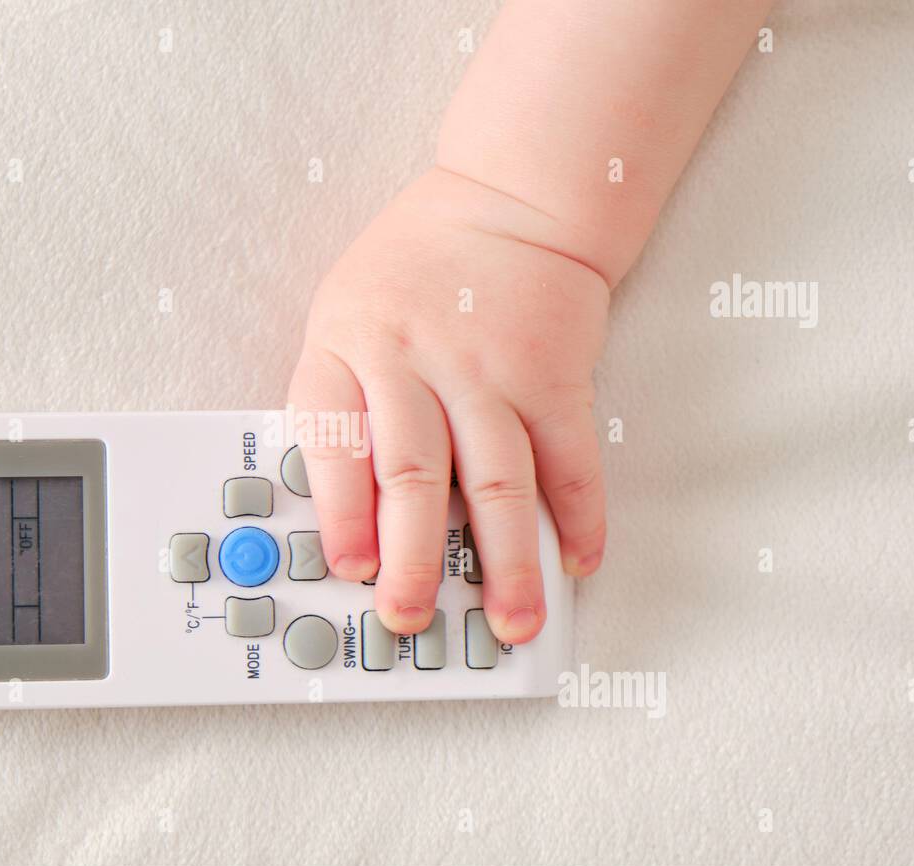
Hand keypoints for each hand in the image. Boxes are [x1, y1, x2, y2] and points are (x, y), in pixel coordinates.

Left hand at [287, 165, 609, 643]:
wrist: (511, 199)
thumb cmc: (414, 269)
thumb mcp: (343, 316)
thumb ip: (341, 403)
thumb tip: (347, 513)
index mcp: (347, 346)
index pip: (332, 440)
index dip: (340, 513)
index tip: (349, 570)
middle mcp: (415, 358)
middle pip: (411, 474)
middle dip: (412, 559)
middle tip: (412, 616)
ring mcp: (490, 368)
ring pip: (499, 480)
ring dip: (508, 560)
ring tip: (513, 619)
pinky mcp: (556, 376)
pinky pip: (571, 457)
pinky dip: (581, 515)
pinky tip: (580, 560)